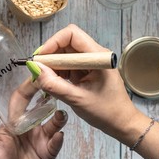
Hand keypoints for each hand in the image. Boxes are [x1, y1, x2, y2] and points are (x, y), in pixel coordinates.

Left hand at [0, 81, 66, 158]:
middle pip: (40, 109)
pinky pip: (56, 143)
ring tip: (59, 116)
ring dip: (58, 118)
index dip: (27, 88)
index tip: (34, 75)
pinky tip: (57, 135)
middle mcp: (27, 129)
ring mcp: (39, 140)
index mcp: (12, 124)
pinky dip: (58, 138)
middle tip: (52, 86)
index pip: (21, 101)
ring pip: (52, 123)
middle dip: (47, 97)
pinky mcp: (48, 153)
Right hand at [32, 24, 158, 158]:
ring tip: (48, 81)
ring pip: (66, 54)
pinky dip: (60, 73)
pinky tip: (56, 84)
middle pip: (67, 43)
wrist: (122, 123)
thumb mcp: (77, 99)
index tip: (40, 58)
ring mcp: (91, 62)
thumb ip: (55, 84)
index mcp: (98, 56)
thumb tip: (36, 70)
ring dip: (54, 65)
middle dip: (51, 55)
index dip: (53, 42)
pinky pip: (69, 65)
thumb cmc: (107, 112)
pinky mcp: (88, 71)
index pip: (72, 34)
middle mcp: (95, 55)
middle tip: (39, 71)